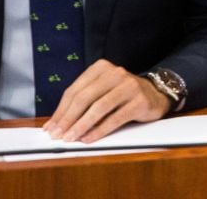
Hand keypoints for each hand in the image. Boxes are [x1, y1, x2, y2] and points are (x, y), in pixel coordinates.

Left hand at [42, 59, 171, 142]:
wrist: (156, 94)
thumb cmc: (123, 95)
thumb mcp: (102, 90)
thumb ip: (82, 102)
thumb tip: (56, 124)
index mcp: (101, 68)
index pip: (75, 90)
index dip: (60, 110)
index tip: (50, 127)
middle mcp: (116, 73)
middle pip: (85, 98)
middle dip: (68, 119)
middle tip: (57, 135)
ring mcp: (129, 86)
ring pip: (99, 107)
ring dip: (81, 125)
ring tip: (70, 138)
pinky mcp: (139, 101)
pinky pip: (115, 118)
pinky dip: (99, 130)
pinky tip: (89, 138)